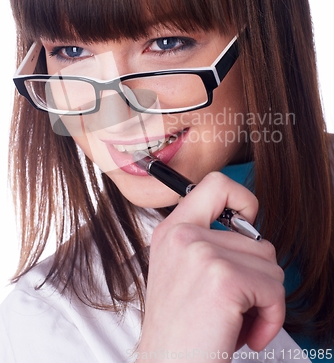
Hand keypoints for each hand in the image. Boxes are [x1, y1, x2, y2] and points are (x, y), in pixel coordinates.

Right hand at [138, 172, 284, 358]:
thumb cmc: (180, 332)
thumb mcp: (181, 273)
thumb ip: (207, 243)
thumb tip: (249, 228)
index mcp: (172, 230)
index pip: (216, 184)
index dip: (242, 199)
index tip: (245, 226)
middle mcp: (183, 235)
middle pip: (258, 239)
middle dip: (258, 278)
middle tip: (235, 307)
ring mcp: (202, 252)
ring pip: (271, 264)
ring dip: (263, 301)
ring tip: (235, 322)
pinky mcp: (223, 278)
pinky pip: (275, 290)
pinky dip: (271, 318)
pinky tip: (246, 335)